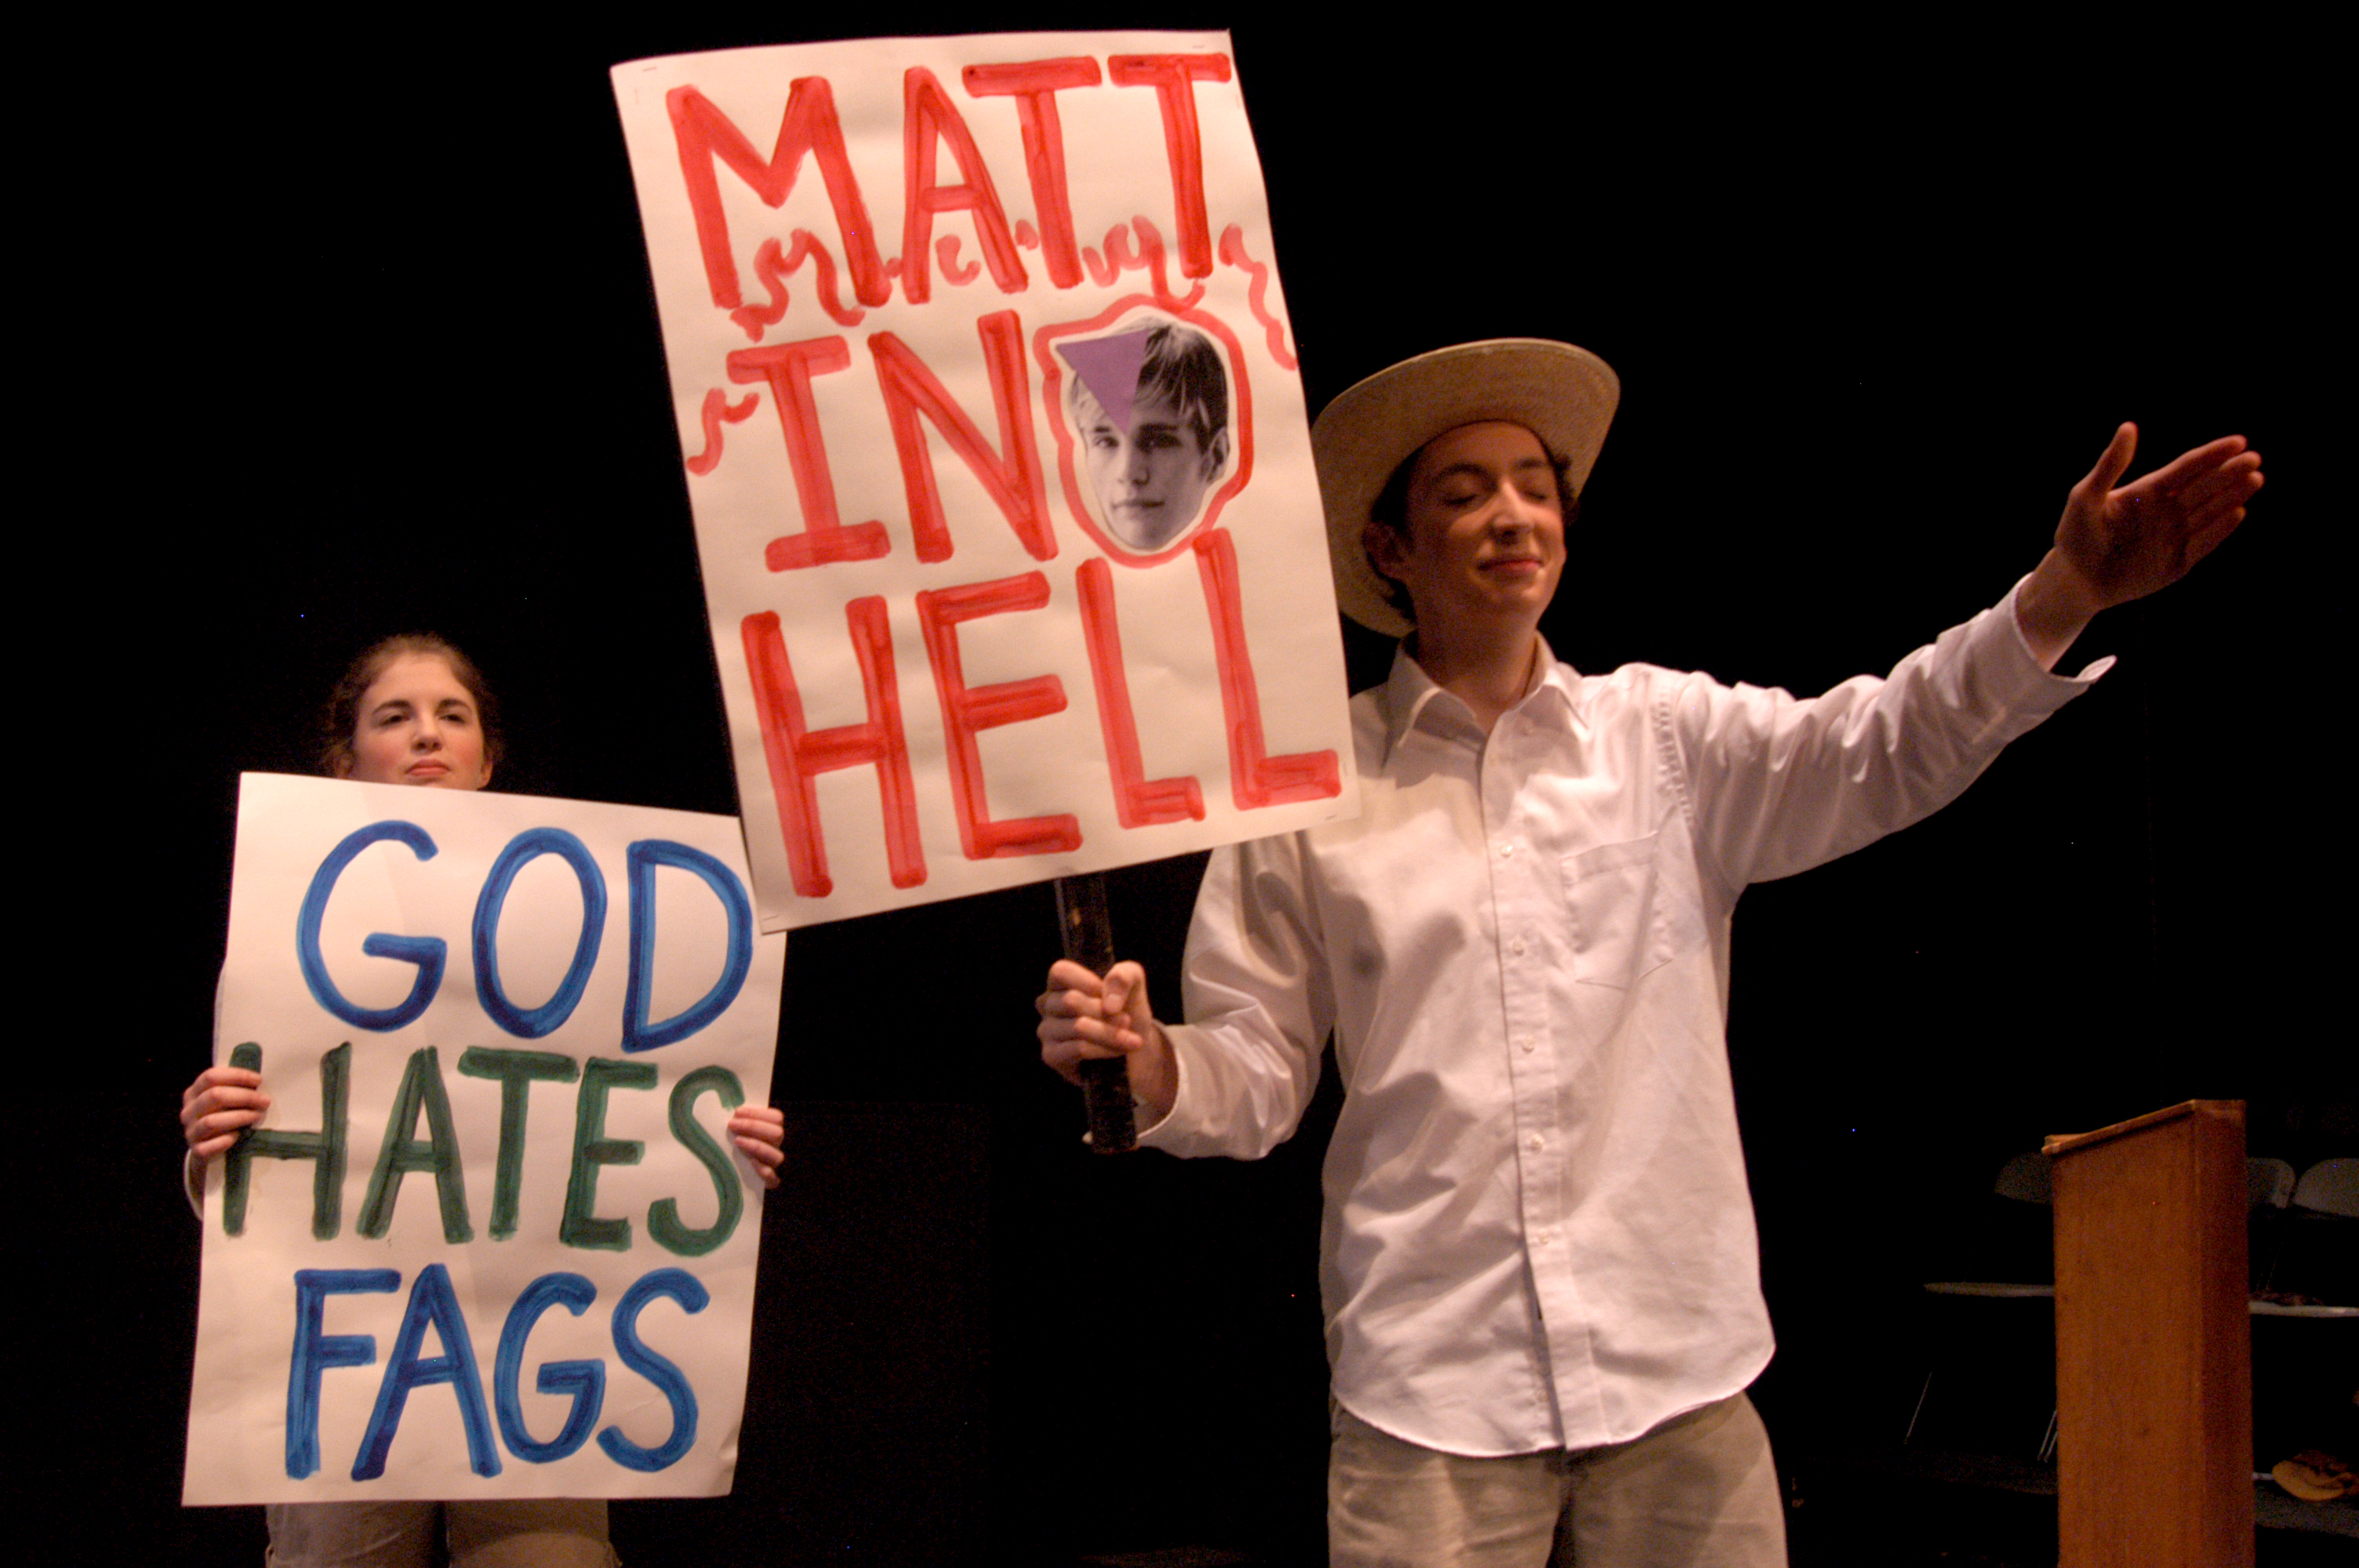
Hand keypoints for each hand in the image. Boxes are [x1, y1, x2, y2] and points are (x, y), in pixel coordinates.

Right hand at [181, 1065, 269, 1163]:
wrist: (206, 1151)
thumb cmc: (222, 1118)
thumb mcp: (223, 1101)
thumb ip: (233, 1089)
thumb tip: (260, 1082)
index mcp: (194, 1093)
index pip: (211, 1076)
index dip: (237, 1076)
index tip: (258, 1080)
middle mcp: (189, 1111)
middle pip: (215, 1096)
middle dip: (245, 1096)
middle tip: (265, 1101)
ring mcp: (191, 1132)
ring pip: (211, 1121)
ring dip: (239, 1117)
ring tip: (257, 1116)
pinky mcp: (196, 1151)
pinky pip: (208, 1146)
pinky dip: (224, 1141)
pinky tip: (237, 1136)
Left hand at [727, 1105, 785, 1189]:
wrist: (754, 1180)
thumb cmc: (746, 1148)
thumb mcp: (749, 1133)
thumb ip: (747, 1123)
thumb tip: (733, 1113)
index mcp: (777, 1132)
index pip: (776, 1118)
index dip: (757, 1113)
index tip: (737, 1112)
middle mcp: (782, 1147)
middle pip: (777, 1134)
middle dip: (753, 1126)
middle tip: (732, 1124)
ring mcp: (779, 1166)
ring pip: (777, 1156)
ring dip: (757, 1146)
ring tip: (737, 1141)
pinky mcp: (773, 1183)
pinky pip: (773, 1178)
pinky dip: (763, 1170)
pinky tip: (752, 1162)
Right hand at [1036, 959, 1176, 1122]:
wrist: (1136, 1046)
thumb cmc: (1127, 1008)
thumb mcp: (1133, 981)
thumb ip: (1123, 977)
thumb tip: (1108, 1005)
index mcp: (1061, 982)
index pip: (1061, 972)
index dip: (1089, 983)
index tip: (1111, 997)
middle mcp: (1048, 1004)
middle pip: (1071, 1001)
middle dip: (1106, 1013)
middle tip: (1127, 1021)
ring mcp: (1046, 1030)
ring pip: (1077, 1027)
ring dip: (1111, 1033)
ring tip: (1130, 1038)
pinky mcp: (1051, 1055)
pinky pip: (1079, 1049)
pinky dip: (1104, 1049)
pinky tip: (1118, 1052)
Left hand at [2019, 423, 2262, 662]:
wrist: (2073, 581)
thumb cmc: (2076, 535)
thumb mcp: (2086, 497)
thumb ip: (2110, 465)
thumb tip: (2128, 427)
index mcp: (2150, 490)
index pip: (2187, 467)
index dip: (2212, 455)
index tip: (2239, 442)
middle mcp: (2168, 511)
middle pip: (2205, 487)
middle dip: (2229, 473)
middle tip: (2254, 460)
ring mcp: (2175, 536)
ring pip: (2211, 512)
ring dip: (2232, 497)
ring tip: (2254, 480)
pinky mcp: (2178, 564)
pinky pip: (2204, 544)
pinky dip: (2220, 530)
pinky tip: (2238, 512)